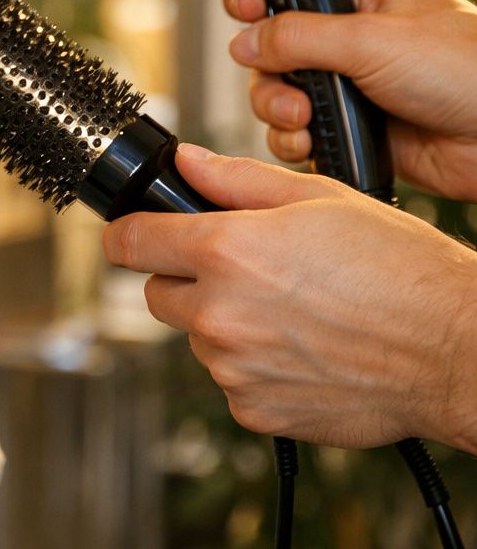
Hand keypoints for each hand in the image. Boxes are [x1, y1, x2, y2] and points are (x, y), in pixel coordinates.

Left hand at [103, 144, 476, 451]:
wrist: (455, 351)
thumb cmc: (400, 271)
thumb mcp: (321, 199)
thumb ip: (237, 180)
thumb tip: (186, 162)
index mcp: (226, 251)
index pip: (129, 241)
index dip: (127, 233)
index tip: (131, 234)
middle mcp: (219, 313)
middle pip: (157, 293)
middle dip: (186, 279)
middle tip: (245, 273)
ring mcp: (233, 367)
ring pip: (196, 338)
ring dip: (224, 325)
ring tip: (291, 312)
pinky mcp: (253, 409)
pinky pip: (229, 381)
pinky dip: (253, 368)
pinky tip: (302, 350)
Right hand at [225, 0, 476, 202]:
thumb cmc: (468, 69)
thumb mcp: (371, 40)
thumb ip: (297, 37)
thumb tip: (244, 41)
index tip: (246, 10)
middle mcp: (348, 35)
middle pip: (269, 44)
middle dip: (267, 69)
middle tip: (286, 79)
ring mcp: (347, 82)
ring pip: (275, 90)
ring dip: (278, 109)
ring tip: (303, 118)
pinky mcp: (349, 125)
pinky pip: (294, 132)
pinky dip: (293, 140)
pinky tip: (313, 141)